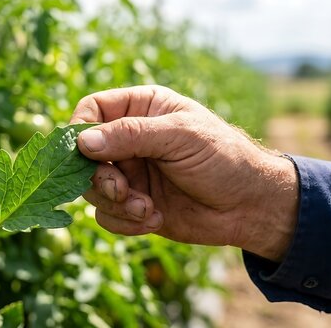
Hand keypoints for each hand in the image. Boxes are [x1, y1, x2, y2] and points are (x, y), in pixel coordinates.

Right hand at [70, 85, 298, 261]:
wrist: (250, 206)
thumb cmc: (223, 158)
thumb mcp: (180, 136)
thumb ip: (131, 134)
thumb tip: (82, 142)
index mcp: (141, 108)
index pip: (92, 110)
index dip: (80, 130)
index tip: (85, 152)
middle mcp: (130, 140)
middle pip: (85, 155)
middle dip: (99, 177)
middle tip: (122, 190)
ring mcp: (131, 174)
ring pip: (92, 188)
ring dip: (115, 203)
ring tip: (146, 209)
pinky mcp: (134, 205)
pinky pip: (107, 215)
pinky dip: (125, 222)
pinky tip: (155, 219)